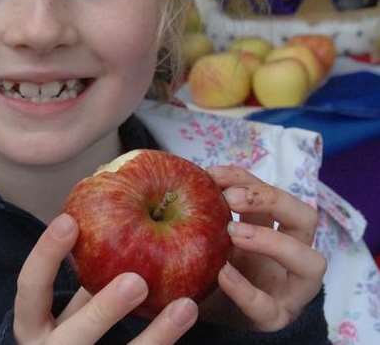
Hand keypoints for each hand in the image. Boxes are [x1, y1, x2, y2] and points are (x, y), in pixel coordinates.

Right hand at [13, 213, 197, 343]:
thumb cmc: (72, 333)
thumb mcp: (68, 310)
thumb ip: (84, 279)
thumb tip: (108, 220)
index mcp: (31, 326)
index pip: (30, 287)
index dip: (46, 254)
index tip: (69, 220)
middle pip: (73, 336)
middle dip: (104, 310)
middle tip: (136, 282)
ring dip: (155, 336)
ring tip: (185, 307)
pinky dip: (166, 342)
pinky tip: (188, 315)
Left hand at [203, 166, 326, 331]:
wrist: (198, 310)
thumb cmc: (206, 260)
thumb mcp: (207, 229)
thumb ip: (203, 207)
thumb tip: (184, 175)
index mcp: (273, 226)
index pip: (271, 191)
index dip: (246, 179)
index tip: (212, 175)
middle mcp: (291, 253)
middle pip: (305, 216)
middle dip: (271, 200)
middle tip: (231, 197)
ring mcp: (289, 289)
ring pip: (311, 262)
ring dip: (273, 242)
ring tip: (232, 232)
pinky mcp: (274, 320)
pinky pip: (268, 307)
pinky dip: (244, 290)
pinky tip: (222, 274)